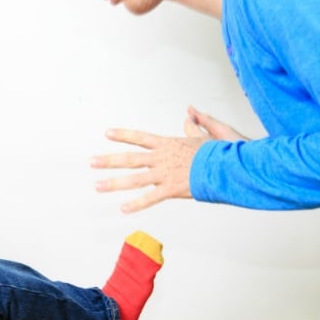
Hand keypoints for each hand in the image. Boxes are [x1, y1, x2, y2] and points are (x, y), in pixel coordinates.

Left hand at [91, 107, 244, 212]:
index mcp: (168, 144)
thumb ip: (196, 123)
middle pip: (130, 158)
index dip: (123, 135)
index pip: (140, 137)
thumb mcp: (208, 133)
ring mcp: (165, 174)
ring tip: (97, 186)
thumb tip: (189, 111)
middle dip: (109, 160)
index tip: (107, 133)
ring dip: (114, 183)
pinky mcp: (172, 188)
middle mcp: (162, 158)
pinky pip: (151, 198)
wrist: (228, 164)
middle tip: (91, 162)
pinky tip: (122, 209)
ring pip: (134, 179)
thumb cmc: (221, 151)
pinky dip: (137, 204)